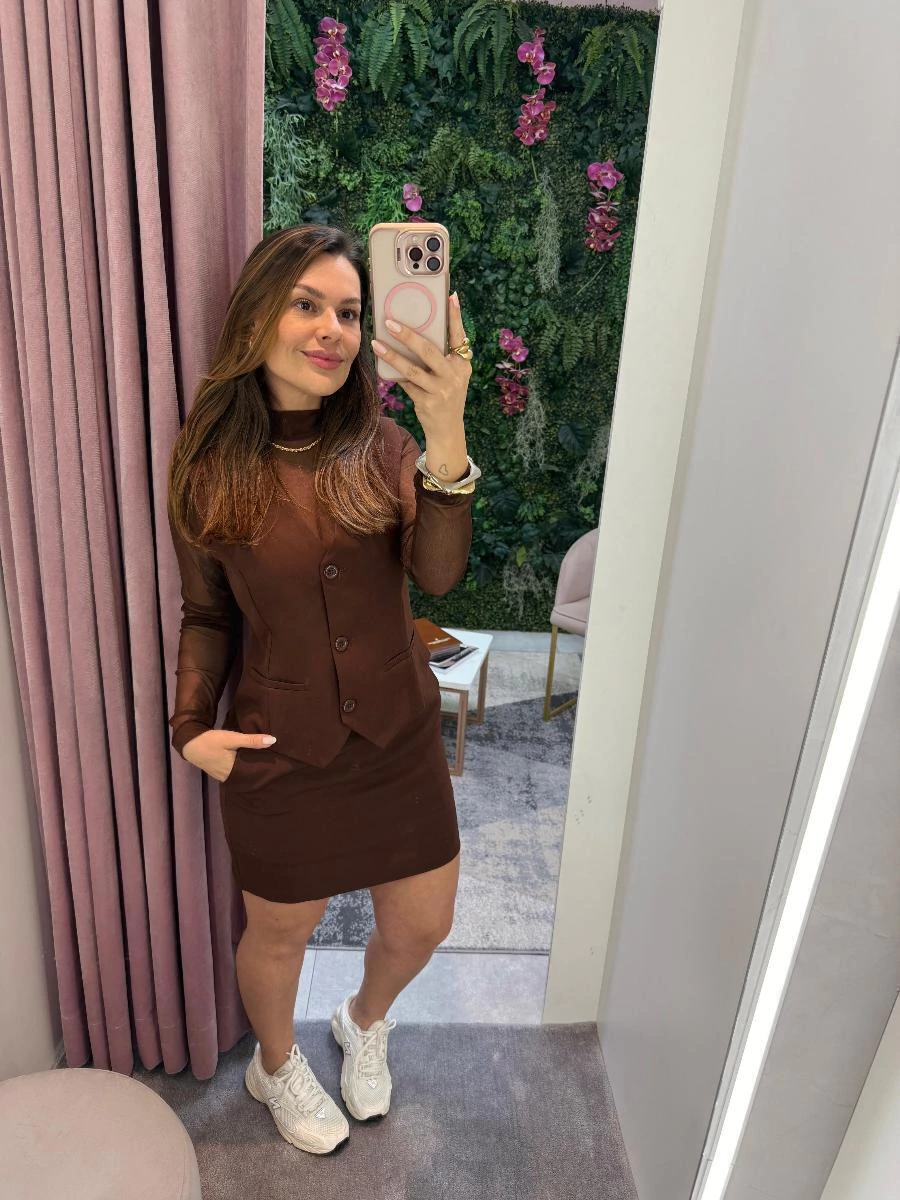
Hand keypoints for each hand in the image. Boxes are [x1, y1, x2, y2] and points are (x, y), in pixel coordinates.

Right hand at [181, 728, 276, 781]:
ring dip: (249, 767)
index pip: (255, 772)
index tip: (278, 763)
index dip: (265, 767)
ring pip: (241, 772)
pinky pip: (234, 771)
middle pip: (248, 773)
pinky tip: (247, 760)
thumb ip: (252, 740)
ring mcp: (223, 776)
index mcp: (234, 771)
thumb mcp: (232, 738)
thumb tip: (273, 740)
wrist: (189, 743)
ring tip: (264, 760)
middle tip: (274, 761)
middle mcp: (229, 777)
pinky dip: (241, 767)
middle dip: (258, 768)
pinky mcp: (219, 772)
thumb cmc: (211, 741)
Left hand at [371, 290, 471, 440]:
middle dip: (408, 335)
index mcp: (462, 364)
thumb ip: (441, 356)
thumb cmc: (446, 394)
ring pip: (412, 369)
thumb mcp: (451, 375)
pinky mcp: (427, 402)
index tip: (451, 296)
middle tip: (390, 323)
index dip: (455, 317)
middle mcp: (454, 375)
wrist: (447, 429)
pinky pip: (406, 384)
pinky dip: (393, 375)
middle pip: (429, 351)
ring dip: (392, 356)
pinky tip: (381, 366)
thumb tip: (414, 332)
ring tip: (376, 344)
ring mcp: (441, 390)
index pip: (459, 336)